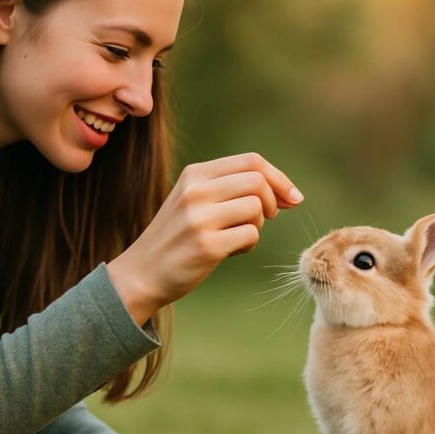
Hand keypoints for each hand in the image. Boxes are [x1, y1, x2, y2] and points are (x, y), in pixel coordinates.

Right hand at [107, 152, 302, 324]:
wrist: (141, 272)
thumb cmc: (177, 236)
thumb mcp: (194, 199)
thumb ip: (231, 188)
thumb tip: (287, 193)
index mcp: (194, 174)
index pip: (251, 161)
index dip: (279, 178)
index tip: (292, 197)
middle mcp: (196, 191)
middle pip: (258, 182)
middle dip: (273, 201)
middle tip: (268, 218)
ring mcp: (200, 218)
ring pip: (256, 208)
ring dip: (258, 226)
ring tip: (238, 236)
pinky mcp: (207, 246)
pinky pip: (250, 236)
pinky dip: (248, 245)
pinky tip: (229, 251)